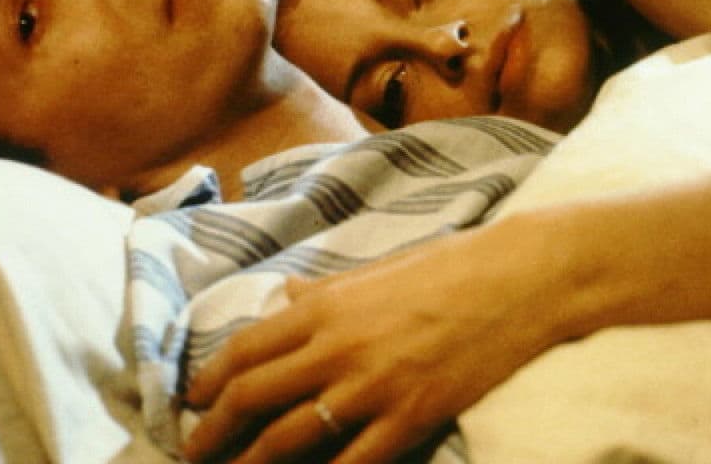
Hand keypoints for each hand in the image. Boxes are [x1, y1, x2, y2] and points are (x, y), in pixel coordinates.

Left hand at [182, 223, 562, 462]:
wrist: (517, 279)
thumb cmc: (449, 266)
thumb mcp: (375, 269)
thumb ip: (324, 292)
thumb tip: (286, 297)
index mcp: (324, 306)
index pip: (245, 350)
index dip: (210, 381)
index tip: (193, 400)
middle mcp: (335, 347)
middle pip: (252, 398)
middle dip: (213, 431)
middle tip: (194, 450)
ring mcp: (370, 387)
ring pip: (288, 439)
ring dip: (251, 463)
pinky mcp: (409, 418)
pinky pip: (352, 463)